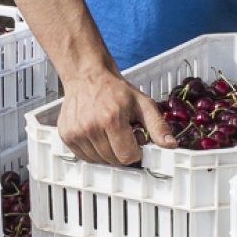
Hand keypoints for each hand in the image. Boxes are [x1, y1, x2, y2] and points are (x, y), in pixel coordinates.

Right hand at [57, 70, 176, 164]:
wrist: (87, 76)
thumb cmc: (116, 90)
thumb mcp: (143, 104)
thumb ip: (158, 126)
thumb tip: (171, 145)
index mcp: (111, 119)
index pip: (127, 156)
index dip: (135, 151)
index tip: (135, 139)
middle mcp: (91, 128)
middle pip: (113, 161)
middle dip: (122, 151)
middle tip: (122, 133)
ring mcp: (75, 133)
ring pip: (98, 161)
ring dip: (107, 152)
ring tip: (108, 132)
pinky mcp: (66, 135)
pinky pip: (84, 157)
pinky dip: (93, 151)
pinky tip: (96, 134)